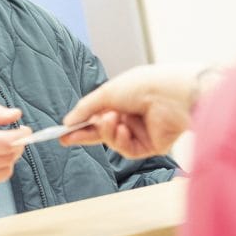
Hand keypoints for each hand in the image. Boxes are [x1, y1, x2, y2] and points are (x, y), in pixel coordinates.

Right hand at [60, 64, 212, 156]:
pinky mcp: (150, 146)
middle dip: (85, 134)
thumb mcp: (106, 93)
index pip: (97, 116)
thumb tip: (68, 122)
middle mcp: (132, 117)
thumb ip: (86, 109)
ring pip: (113, 140)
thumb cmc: (142, 86)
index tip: (64, 130)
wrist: (171, 94)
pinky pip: (127, 149)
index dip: (81, 123)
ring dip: (107, 131)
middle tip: (67, 138)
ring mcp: (141, 132)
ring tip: (111, 119)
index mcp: (123, 100)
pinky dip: (120, 140)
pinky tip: (123, 128)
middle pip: (102, 131)